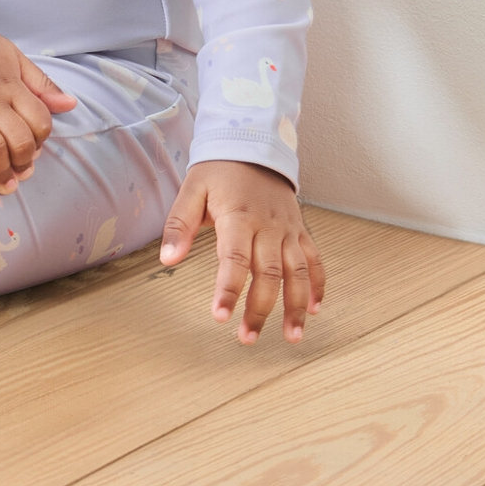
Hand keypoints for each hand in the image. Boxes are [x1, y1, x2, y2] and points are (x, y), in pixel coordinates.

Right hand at [0, 18, 77, 192]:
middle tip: (18, 175)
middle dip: (23, 164)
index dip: (41, 142)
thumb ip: (41, 82)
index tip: (32, 152)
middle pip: (18, 140)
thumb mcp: (11, 54)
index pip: (39, 121)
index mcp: (9, 83)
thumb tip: (71, 105)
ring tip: (2, 183)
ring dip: (1, 171)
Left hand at [160, 160, 324, 343]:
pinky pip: (314, 260)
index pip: (234, 260)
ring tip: (291, 337)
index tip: (221, 317)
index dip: (228, 291)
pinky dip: (317, 285)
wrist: (253, 146)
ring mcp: (287, 230)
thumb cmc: (218, 171)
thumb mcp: (191, 190)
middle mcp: (268, 227)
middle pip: (269, 274)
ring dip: (297, 307)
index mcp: (238, 217)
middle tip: (246, 339)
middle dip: (259, 309)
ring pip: (298, 273)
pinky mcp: (300, 230)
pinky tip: (314, 310)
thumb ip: (178, 225)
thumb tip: (167, 259)